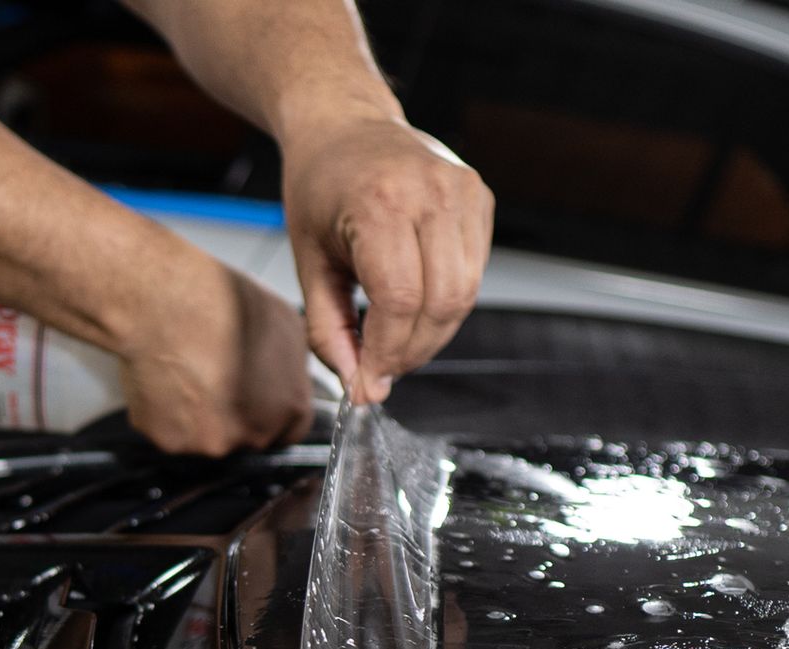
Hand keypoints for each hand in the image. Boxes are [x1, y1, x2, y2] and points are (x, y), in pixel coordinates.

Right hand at [115, 245, 313, 455]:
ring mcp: (212, 444)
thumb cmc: (221, 303)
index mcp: (290, 411)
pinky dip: (167, 415)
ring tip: (187, 372)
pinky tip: (165, 381)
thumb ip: (292, 368)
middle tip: (213, 376)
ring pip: (207, 439)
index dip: (265, 412)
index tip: (249, 395)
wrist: (165, 301)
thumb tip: (287, 380)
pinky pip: (172, 434)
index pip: (285, 432)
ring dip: (199, 417)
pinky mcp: (172, 442)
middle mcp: (254, 435)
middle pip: (246, 439)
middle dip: (233, 415)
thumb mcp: (284, 322)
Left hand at [283, 114, 494, 403]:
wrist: (343, 122)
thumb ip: (329, 330)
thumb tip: (360, 386)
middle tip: (383, 368)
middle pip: (442, 303)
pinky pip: (474, 273)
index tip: (368, 380)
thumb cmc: (320, 186)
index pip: (400, 301)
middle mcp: (431, 192)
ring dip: (433, 334)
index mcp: (380, 202)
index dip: (387, 352)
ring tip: (397, 339)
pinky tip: (416, 302)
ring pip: (465, 295)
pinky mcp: (480, 198)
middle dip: (413, 351)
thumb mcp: (308, 262)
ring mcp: (463, 191)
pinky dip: (447, 303)